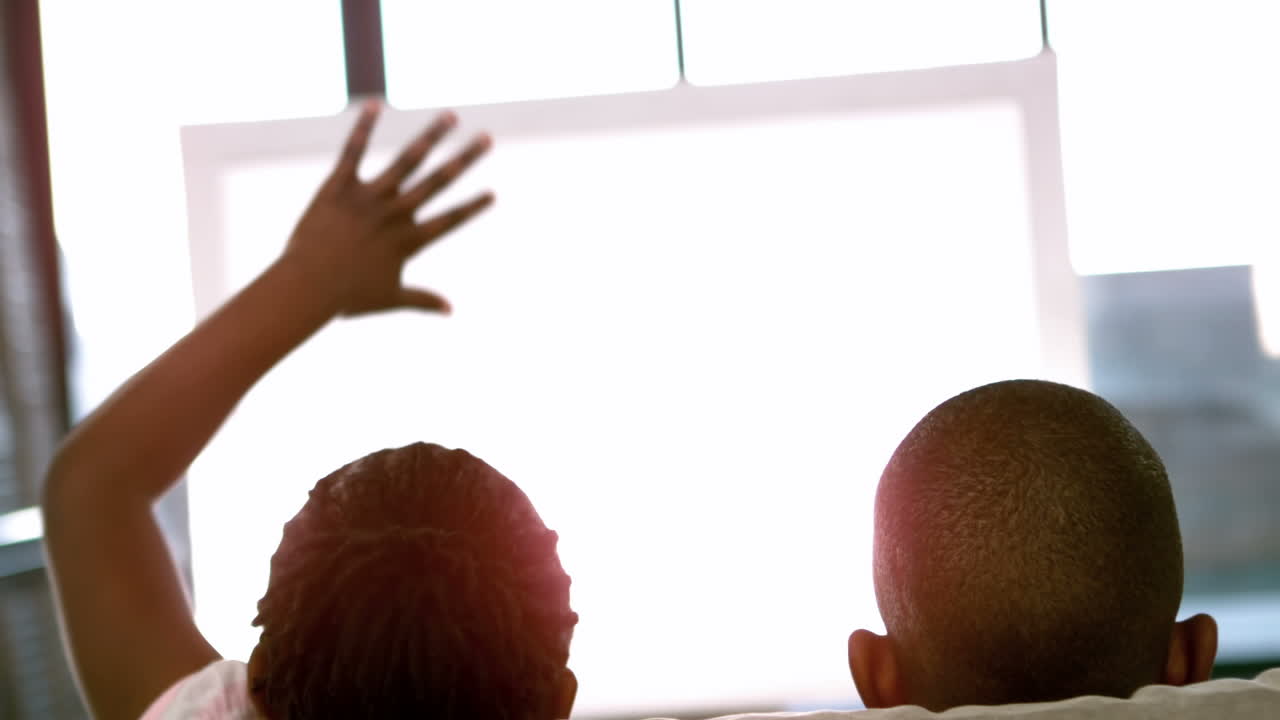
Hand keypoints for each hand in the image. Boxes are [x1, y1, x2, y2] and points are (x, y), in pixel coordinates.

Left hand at [282, 100, 493, 316]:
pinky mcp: (340, 186)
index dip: (473, 207)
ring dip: (432, 135)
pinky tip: (376, 103)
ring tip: (451, 116)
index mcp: (409, 241)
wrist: (306, 286)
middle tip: (487, 138)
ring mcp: (369, 197)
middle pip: (439, 181)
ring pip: (407, 160)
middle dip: (466, 158)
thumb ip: (423, 301)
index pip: (450, 220)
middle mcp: (396, 214)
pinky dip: (364, 126)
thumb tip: (451, 310)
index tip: (494, 193)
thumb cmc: (346, 298)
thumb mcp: (389, 300)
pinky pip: (354, 150)